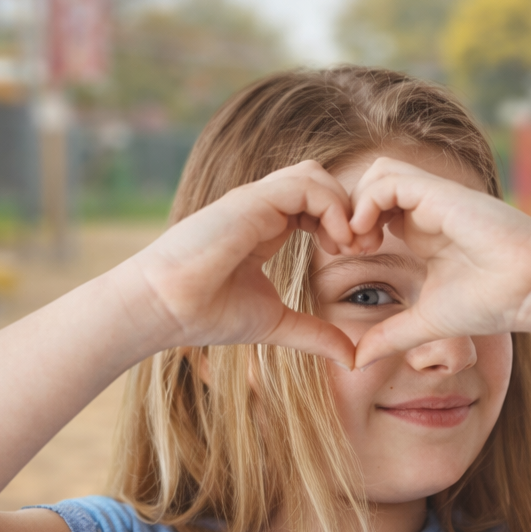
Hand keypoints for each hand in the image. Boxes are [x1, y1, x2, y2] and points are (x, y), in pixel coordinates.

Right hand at [120, 161, 379, 365]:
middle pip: (321, 181)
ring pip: (315, 175)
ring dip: (344, 206)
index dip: (346, 223)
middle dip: (352, 209)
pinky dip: (331, 207)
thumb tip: (352, 356)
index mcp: (268, 226)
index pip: (318, 203)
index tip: (358, 257)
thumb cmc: (209, 313)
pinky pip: (304, 184)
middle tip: (365, 248)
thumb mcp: (276, 324)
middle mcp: (262, 207)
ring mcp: (255, 201)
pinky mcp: (250, 201)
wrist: (165, 309)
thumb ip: (315, 334)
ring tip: (350, 246)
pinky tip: (336, 242)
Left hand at [343, 157, 530, 367]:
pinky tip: (370, 236)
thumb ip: (391, 336)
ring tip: (358, 244)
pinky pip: (388, 178)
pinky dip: (368, 202)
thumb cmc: (492, 303)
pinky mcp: (440, 193)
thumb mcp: (427, 322)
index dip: (352, 229)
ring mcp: (433, 198)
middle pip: (370, 186)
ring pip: (377, 174)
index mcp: (422, 231)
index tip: (349, 262)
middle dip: (348, 213)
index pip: (373, 210)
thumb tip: (358, 361)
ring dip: (356, 205)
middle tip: (347, 250)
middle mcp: (426, 210)